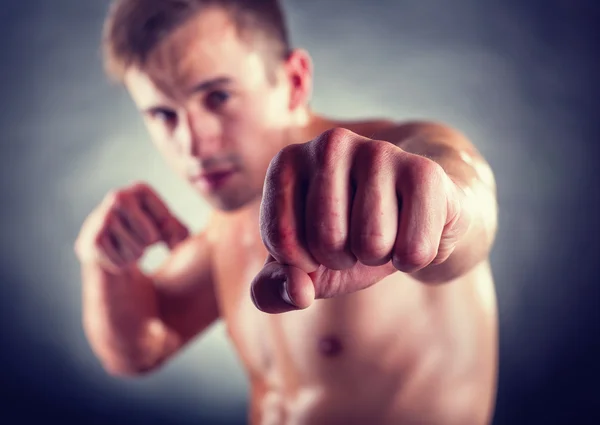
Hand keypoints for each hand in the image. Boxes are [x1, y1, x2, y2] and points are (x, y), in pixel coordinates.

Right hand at [75, 182, 188, 272]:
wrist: (109, 240)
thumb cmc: (145, 228)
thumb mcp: (168, 227)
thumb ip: (179, 232)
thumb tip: (175, 245)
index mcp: (140, 189)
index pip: (165, 220)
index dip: (165, 231)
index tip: (157, 227)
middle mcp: (119, 196)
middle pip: (151, 238)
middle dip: (148, 243)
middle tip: (137, 235)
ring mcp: (103, 217)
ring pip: (136, 252)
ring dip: (135, 254)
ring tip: (126, 242)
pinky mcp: (94, 239)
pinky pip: (121, 262)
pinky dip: (122, 263)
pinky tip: (114, 251)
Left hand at [250, 128, 469, 313]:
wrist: (406, 214)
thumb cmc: (345, 236)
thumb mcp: (300, 267)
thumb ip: (273, 290)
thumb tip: (298, 293)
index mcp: (287, 163)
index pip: (281, 239)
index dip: (303, 262)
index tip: (316, 243)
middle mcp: (329, 145)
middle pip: (327, 240)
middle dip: (342, 258)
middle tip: (354, 237)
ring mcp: (379, 151)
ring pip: (372, 243)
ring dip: (377, 256)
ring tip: (383, 231)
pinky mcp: (424, 170)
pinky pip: (414, 249)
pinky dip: (412, 259)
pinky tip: (411, 230)